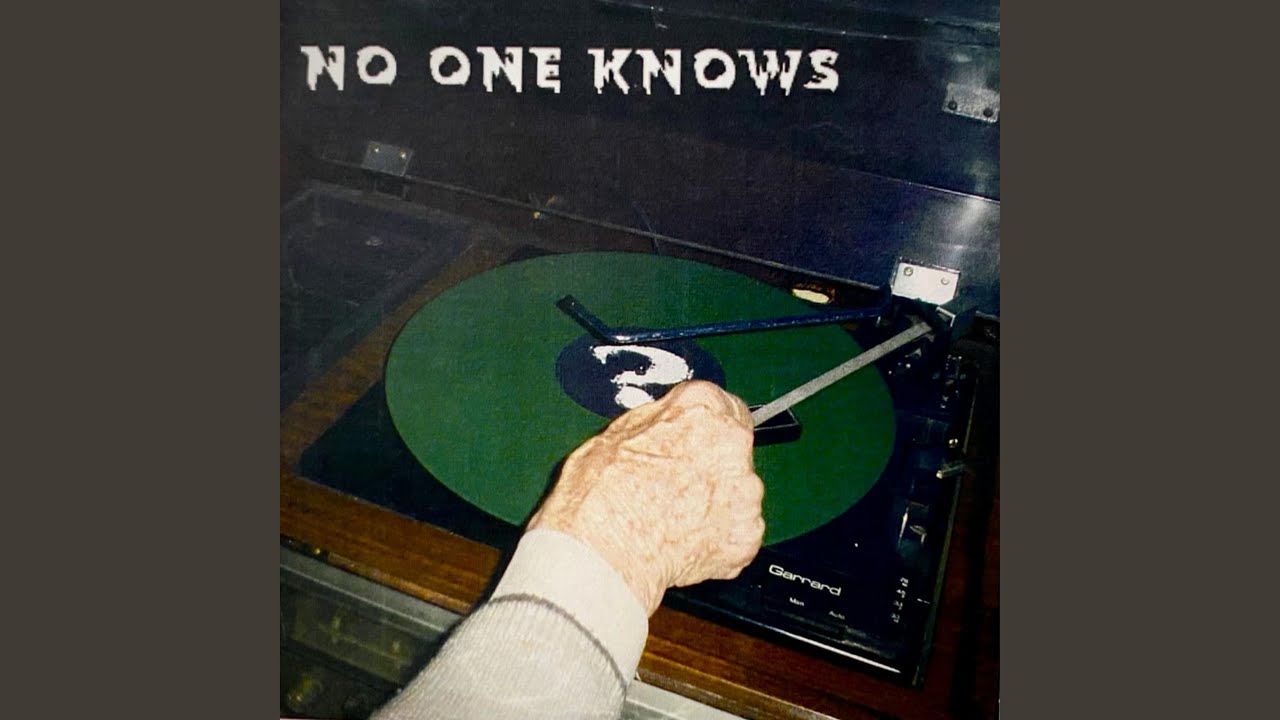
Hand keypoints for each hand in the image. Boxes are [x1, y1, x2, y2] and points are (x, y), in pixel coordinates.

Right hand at [528, 380, 765, 614]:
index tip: (696, 443)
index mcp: (702, 408)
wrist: (603, 552)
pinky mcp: (748, 534)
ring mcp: (745, 491)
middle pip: (733, 452)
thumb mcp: (617, 434)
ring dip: (716, 506)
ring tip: (674, 521)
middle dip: (711, 468)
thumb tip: (666, 427)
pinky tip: (684, 544)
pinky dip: (718, 541)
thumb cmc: (601, 494)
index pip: (723, 407)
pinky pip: (737, 534)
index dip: (706, 429)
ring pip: (737, 495)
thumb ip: (659, 424)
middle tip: (676, 488)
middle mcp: (733, 443)